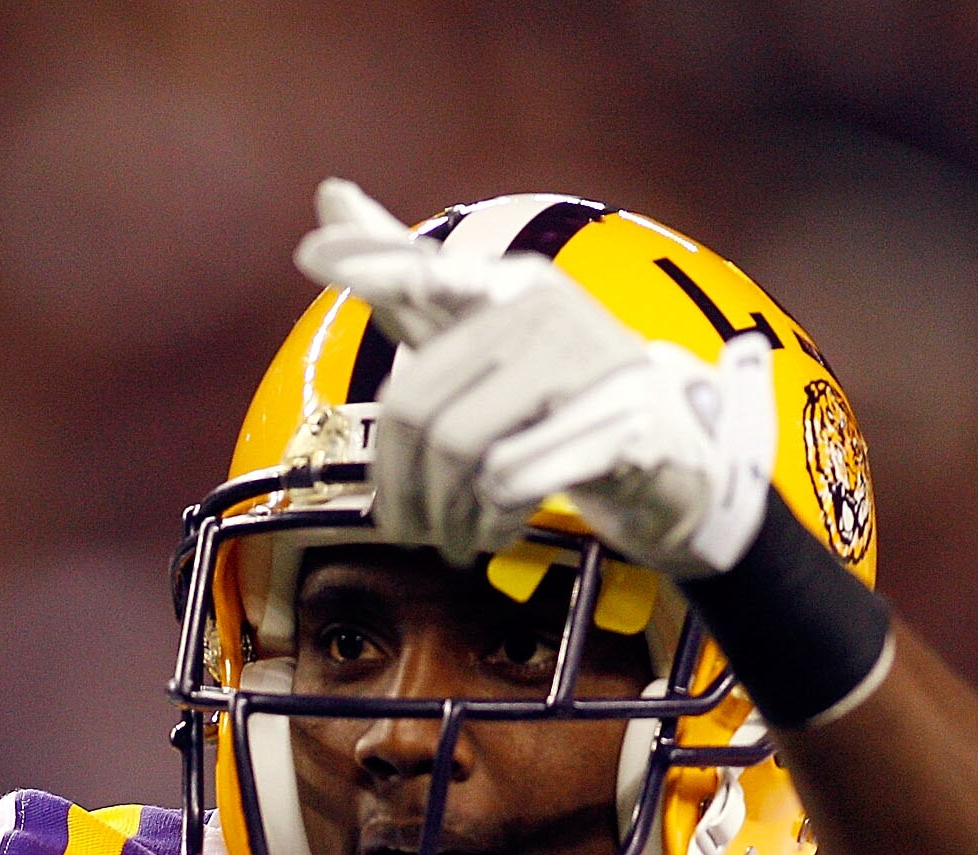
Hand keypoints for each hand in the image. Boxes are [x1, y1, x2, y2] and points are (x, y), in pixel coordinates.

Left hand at [292, 177, 774, 574]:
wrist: (667, 460)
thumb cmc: (553, 400)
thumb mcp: (479, 344)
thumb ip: (409, 284)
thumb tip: (330, 196)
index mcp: (510, 288)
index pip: (428, 275)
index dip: (374, 266)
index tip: (311, 256)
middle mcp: (548, 311)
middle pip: (417, 405)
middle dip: (399, 484)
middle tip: (404, 526)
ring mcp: (589, 364)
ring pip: (460, 448)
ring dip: (445, 512)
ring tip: (453, 535)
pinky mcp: (620, 426)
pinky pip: (514, 479)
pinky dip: (492, 519)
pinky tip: (497, 527)